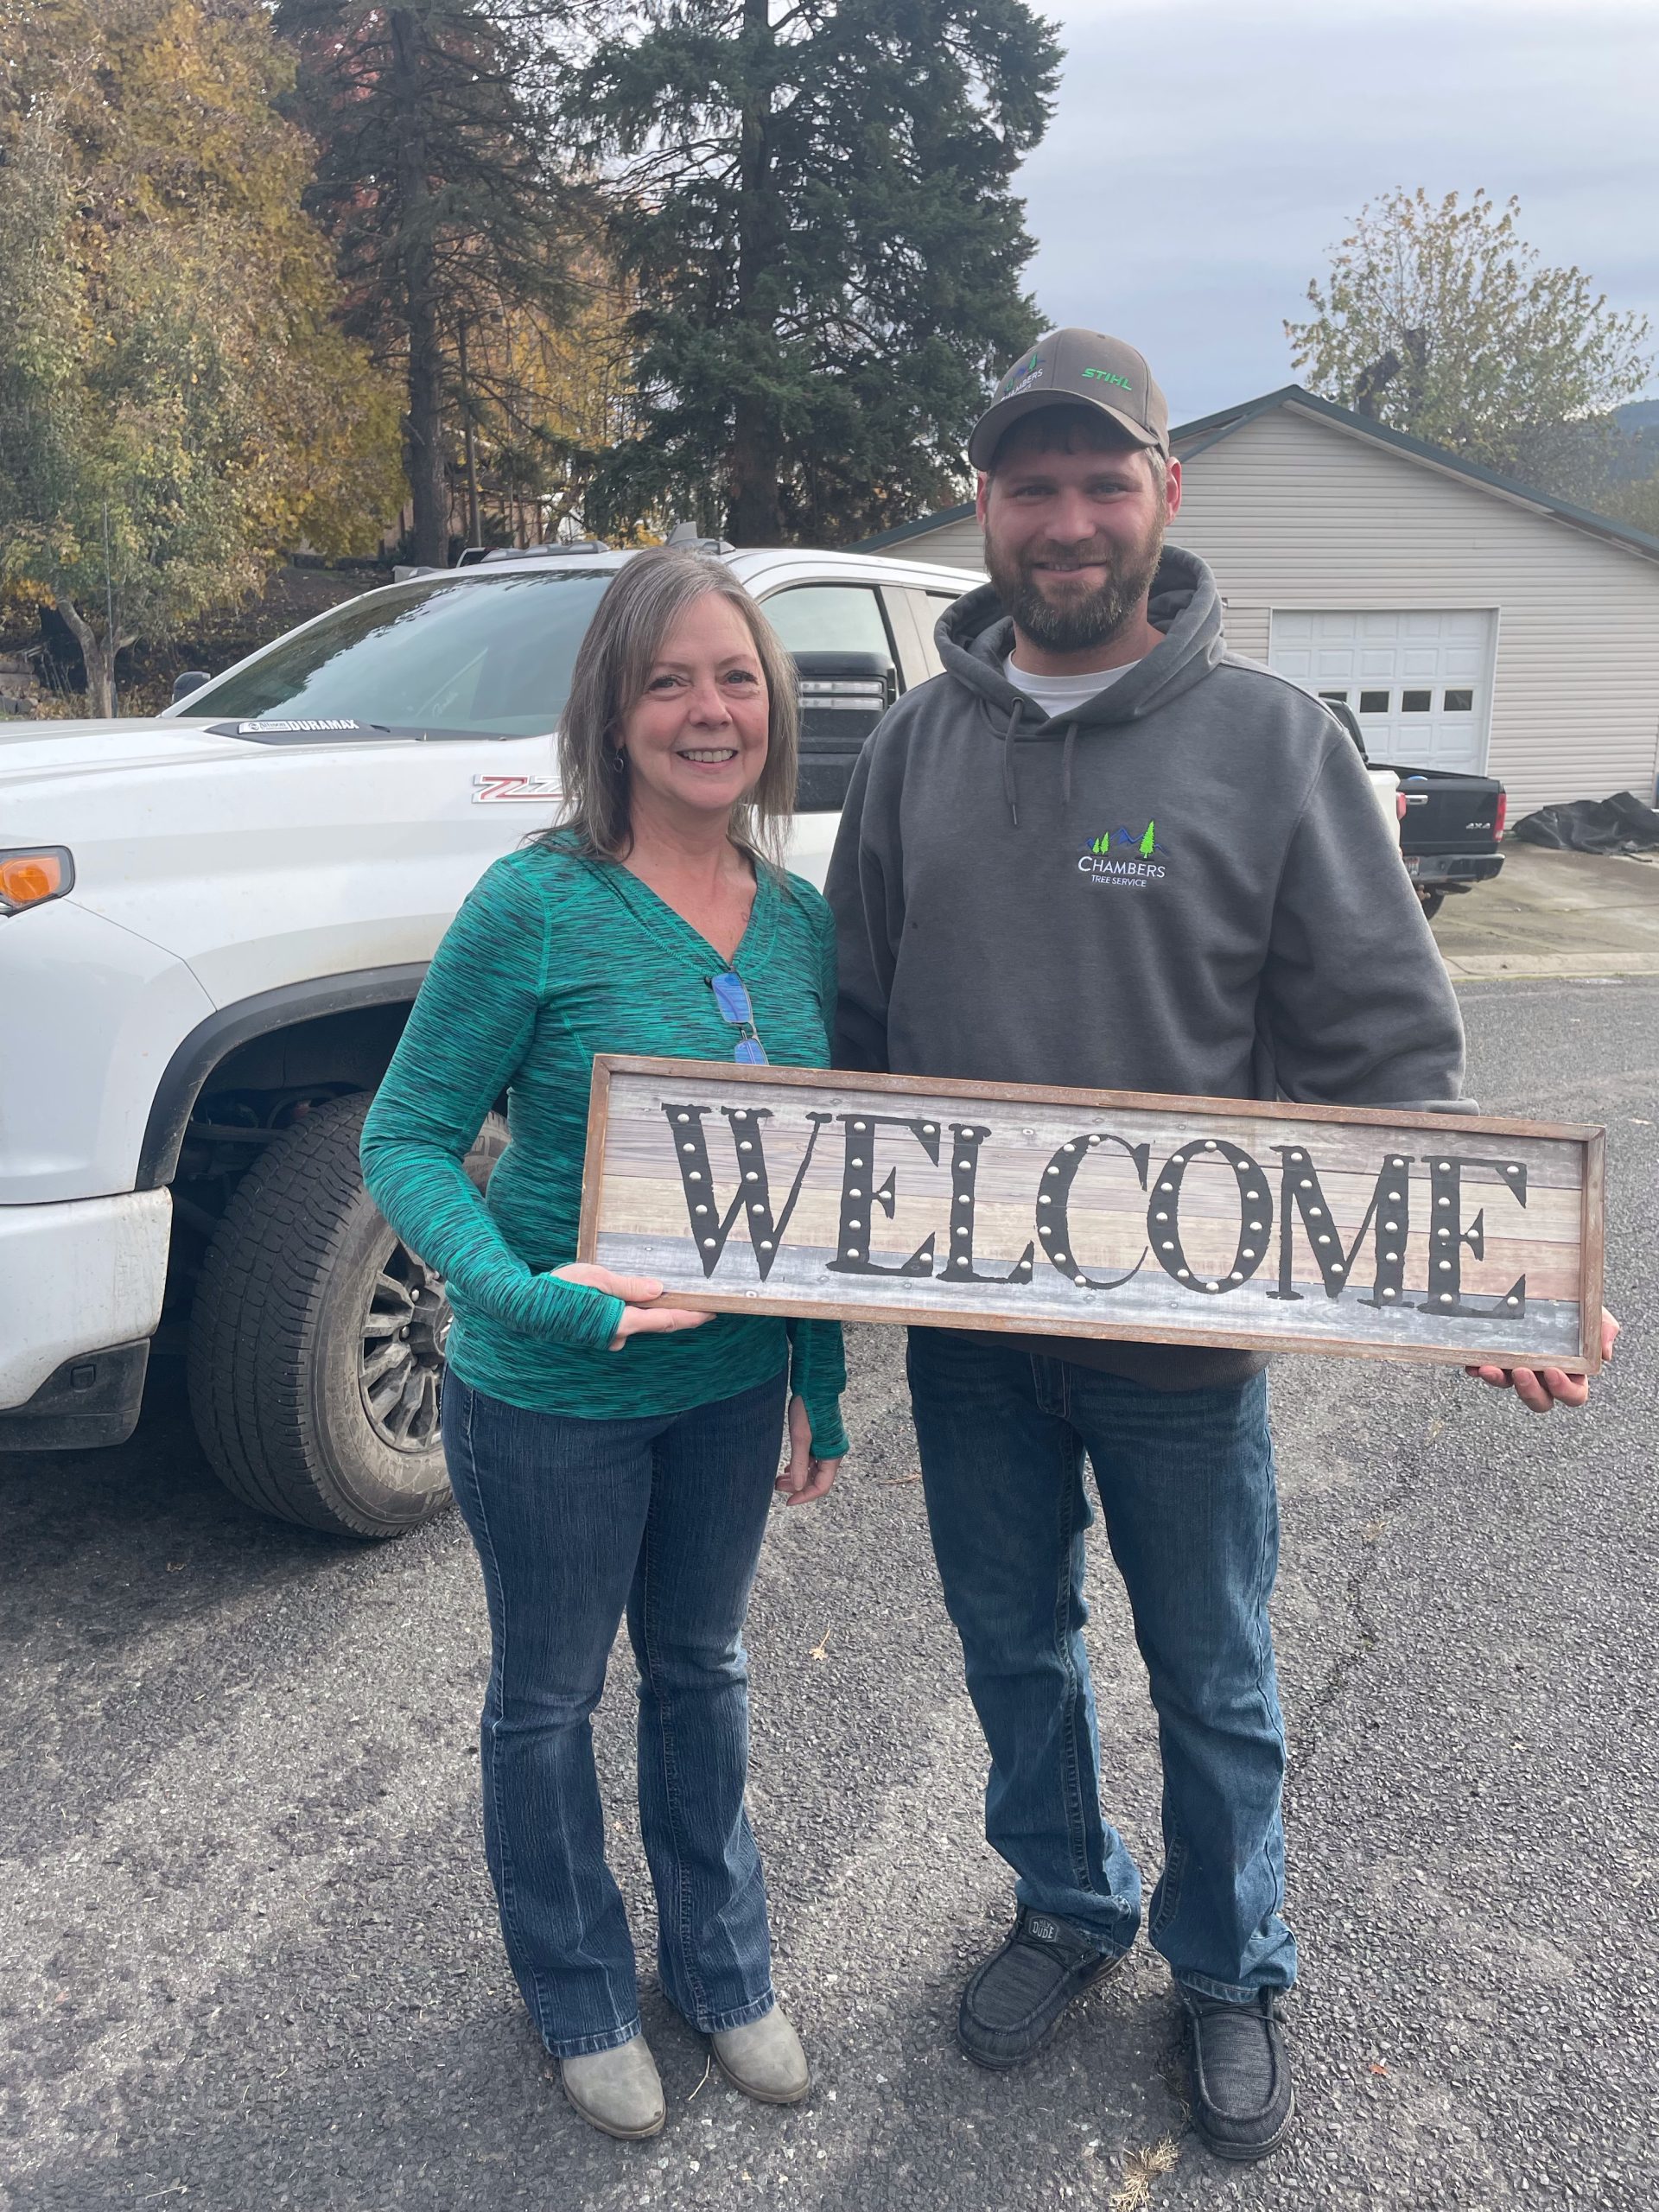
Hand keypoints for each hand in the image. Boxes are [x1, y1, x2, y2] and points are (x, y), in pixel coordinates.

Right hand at [551, 1262, 712, 1349]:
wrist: (524, 1308)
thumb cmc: (558, 1291)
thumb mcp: (596, 1279)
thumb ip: (628, 1286)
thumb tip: (658, 1289)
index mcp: (620, 1321)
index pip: (666, 1320)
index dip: (692, 1316)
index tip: (713, 1312)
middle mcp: (617, 1335)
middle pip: (657, 1324)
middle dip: (678, 1313)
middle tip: (701, 1303)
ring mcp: (606, 1338)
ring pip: (637, 1323)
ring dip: (648, 1311)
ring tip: (661, 1291)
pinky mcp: (596, 1336)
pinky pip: (621, 1324)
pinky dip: (629, 1313)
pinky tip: (625, 1299)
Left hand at [775, 1393, 840, 1506]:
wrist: (813, 1387)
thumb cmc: (809, 1410)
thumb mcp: (800, 1438)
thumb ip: (800, 1464)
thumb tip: (798, 1487)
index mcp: (833, 1455)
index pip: (822, 1486)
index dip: (805, 1496)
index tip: (788, 1502)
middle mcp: (832, 1453)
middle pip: (817, 1480)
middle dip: (798, 1487)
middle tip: (777, 1487)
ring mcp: (826, 1447)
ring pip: (812, 1470)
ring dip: (797, 1477)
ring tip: (778, 1480)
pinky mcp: (819, 1440)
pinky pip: (811, 1460)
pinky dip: (799, 1466)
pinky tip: (787, 1469)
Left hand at [1465, 1311, 1618, 1411]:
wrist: (1548, 1284)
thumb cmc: (1575, 1306)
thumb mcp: (1593, 1312)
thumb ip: (1603, 1329)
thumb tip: (1605, 1353)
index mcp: (1573, 1372)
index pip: (1573, 1394)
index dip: (1564, 1390)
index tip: (1553, 1372)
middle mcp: (1544, 1375)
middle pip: (1539, 1400)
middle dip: (1529, 1391)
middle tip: (1521, 1371)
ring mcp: (1517, 1367)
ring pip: (1508, 1386)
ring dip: (1498, 1380)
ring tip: (1489, 1367)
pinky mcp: (1496, 1358)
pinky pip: (1486, 1369)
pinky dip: (1478, 1368)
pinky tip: (1472, 1363)